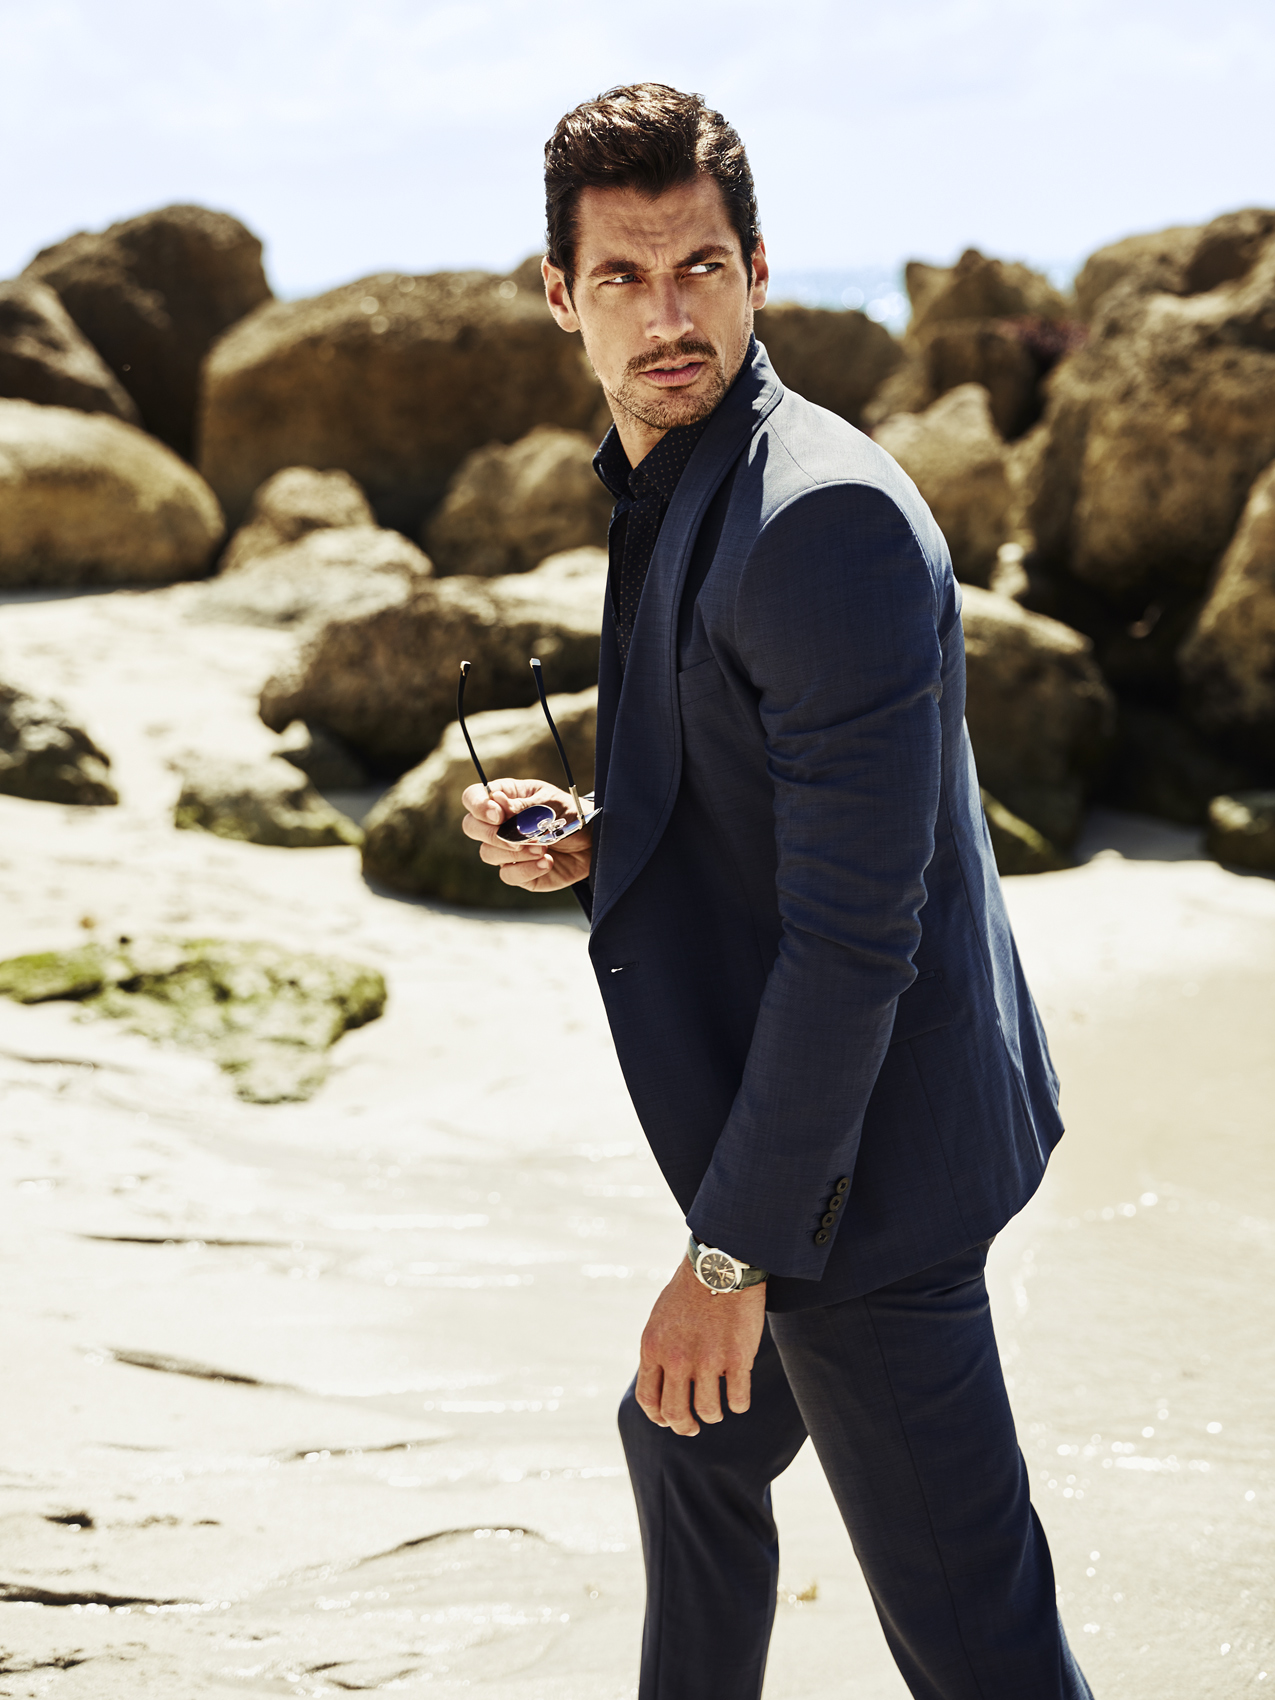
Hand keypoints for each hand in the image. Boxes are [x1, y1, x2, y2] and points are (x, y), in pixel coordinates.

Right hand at [460, 777, 592, 894]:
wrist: (593, 841)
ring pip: (487, 853)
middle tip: (520, 838)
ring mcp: (506, 850)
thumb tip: (495, 800)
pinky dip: (526, 869)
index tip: (498, 815)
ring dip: (516, 852)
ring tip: (544, 847)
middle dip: (492, 834)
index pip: (473, 797)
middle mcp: (499, 824)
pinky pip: (507, 875)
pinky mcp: (518, 872)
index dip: (478, 806)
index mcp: (505, 798)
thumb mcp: (549, 804)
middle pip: (471, 827)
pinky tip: (547, 861)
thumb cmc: (570, 815)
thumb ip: (521, 807)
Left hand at [635, 1254, 765, 1435]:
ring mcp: (707, 1360)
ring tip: (717, 1410)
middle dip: (685, 1427)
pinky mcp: (737, 1358)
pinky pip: (738, 1399)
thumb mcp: (660, 1319)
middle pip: (675, 1414)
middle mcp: (676, 1358)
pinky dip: (738, 1404)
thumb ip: (658, 1351)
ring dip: (713, 1415)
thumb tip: (660, 1382)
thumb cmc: (689, 1289)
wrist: (719, 1265)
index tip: (668, 1421)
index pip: (648, 1399)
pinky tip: (738, 1398)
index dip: (658, 1417)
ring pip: (708, 1411)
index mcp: (653, 1348)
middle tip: (693, 1427)